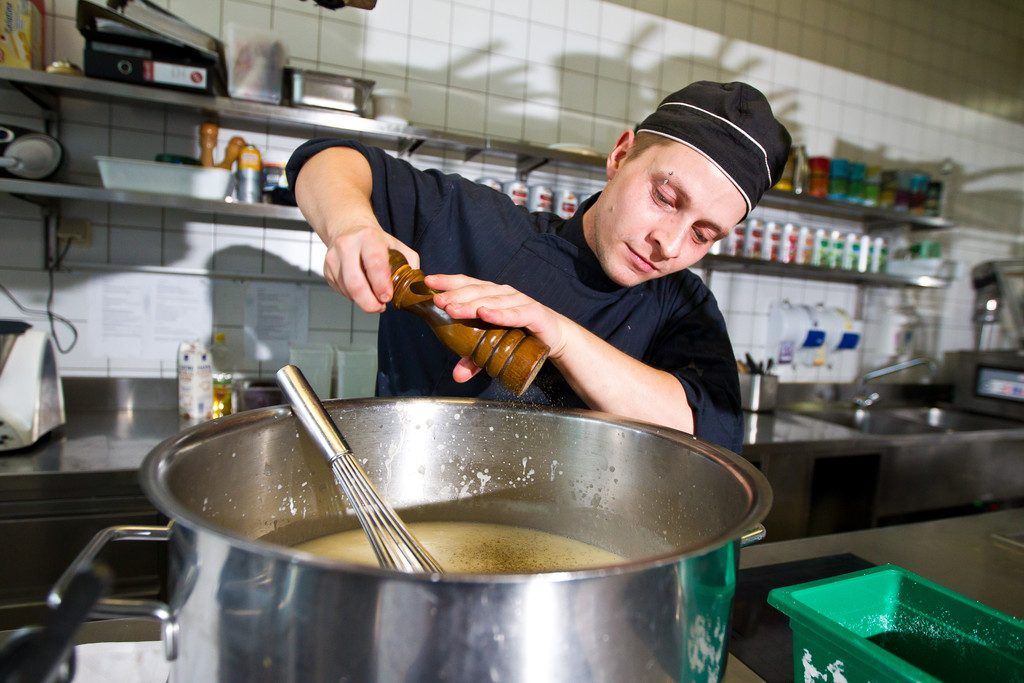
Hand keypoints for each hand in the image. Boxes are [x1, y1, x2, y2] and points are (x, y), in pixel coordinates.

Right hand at [322, 223, 418, 312]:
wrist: (348, 229)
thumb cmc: (375, 241)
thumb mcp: (396, 245)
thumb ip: (410, 263)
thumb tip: (416, 285)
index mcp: (368, 237)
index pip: (374, 263)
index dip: (381, 284)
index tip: (387, 297)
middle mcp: (346, 246)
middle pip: (355, 282)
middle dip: (369, 302)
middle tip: (381, 307)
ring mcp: (333, 259)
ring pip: (348, 290)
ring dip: (363, 301)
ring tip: (375, 299)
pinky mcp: (327, 271)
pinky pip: (342, 292)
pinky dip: (354, 297)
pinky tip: (362, 291)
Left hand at [426, 273, 569, 382]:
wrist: (555, 338)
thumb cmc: (520, 335)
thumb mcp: (493, 348)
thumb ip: (474, 360)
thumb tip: (456, 376)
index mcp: (491, 295)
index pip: (467, 284)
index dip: (448, 281)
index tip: (428, 281)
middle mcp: (503, 294)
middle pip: (476, 291)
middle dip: (455, 296)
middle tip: (438, 302)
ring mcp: (519, 301)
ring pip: (492, 301)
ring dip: (472, 304)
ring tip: (454, 309)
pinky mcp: (534, 313)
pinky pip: (516, 313)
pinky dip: (501, 314)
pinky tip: (487, 314)